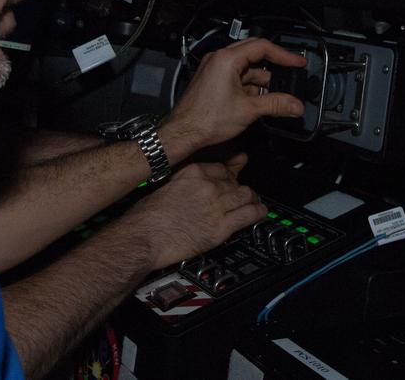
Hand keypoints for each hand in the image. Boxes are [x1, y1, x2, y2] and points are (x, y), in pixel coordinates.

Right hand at [121, 156, 264, 269]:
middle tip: (240, 193)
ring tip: (253, 202)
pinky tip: (260, 212)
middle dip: (239, 188)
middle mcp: (208, 186)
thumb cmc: (147, 216)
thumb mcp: (165, 185)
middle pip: (236, 181)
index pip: (222, 167)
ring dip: (251, 199)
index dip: (231, 171)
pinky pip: (249, 215)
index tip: (236, 171)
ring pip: (246, 195)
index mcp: (193, 172)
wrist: (143, 237)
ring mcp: (217, 205)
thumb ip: (185, 181)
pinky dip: (258, 212)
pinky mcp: (221, 227)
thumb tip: (194, 183)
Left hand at [160, 38, 305, 159]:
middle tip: (291, 71)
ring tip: (277, 95)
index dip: (284, 55)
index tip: (297, 63)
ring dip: (262, 80)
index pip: (262, 47)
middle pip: (254, 53)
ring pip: (246, 68)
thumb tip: (294, 105)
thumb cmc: (205, 120)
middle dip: (274, 65)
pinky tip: (260, 100)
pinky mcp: (212, 81)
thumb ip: (275, 105)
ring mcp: (214, 70)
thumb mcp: (248, 110)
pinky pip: (236, 77)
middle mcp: (218, 60)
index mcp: (226, 59)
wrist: (182, 134)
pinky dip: (250, 86)